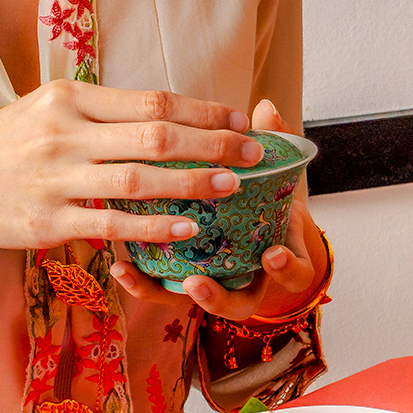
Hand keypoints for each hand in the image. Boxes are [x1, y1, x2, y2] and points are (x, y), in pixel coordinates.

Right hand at [0, 80, 262, 251]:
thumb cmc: (8, 146)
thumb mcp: (47, 110)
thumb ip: (102, 111)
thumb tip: (168, 114)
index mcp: (68, 98)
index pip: (150, 101)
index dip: (201, 111)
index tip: (238, 119)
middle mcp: (63, 134)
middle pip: (154, 135)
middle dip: (212, 144)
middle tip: (254, 153)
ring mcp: (56, 179)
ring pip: (139, 179)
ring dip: (193, 183)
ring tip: (232, 187)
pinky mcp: (48, 221)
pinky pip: (113, 224)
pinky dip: (154, 227)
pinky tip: (188, 228)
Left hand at [109, 99, 327, 321]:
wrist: (257, 233)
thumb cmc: (264, 201)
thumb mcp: (276, 177)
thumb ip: (275, 145)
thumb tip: (267, 107)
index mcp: (281, 255)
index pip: (294, 272)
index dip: (287, 268)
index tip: (273, 255)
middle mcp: (249, 281)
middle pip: (239, 304)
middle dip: (220, 297)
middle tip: (199, 284)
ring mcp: (215, 285)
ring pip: (197, 303)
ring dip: (174, 296)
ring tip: (156, 281)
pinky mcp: (182, 283)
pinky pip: (162, 290)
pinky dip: (142, 282)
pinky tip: (119, 265)